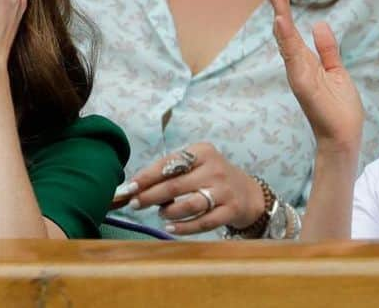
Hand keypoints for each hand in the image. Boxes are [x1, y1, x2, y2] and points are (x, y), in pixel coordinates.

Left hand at [112, 143, 266, 235]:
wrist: (248, 193)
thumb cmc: (212, 177)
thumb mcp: (196, 164)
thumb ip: (169, 172)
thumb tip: (135, 186)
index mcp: (203, 151)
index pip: (169, 163)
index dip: (147, 176)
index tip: (130, 187)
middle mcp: (214, 169)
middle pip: (175, 185)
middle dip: (151, 196)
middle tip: (135, 204)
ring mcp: (224, 190)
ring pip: (189, 204)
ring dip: (169, 212)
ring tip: (160, 214)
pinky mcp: (230, 210)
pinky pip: (203, 222)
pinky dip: (183, 227)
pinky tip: (170, 227)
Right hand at [267, 0, 362, 150]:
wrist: (344, 136)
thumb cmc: (340, 109)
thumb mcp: (337, 71)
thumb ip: (328, 49)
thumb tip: (318, 24)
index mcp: (306, 62)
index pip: (292, 30)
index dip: (285, 7)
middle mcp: (297, 66)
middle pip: (284, 30)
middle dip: (279, 5)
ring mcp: (298, 74)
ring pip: (285, 40)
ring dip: (280, 16)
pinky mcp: (302, 84)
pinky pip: (292, 57)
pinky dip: (286, 39)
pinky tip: (281, 22)